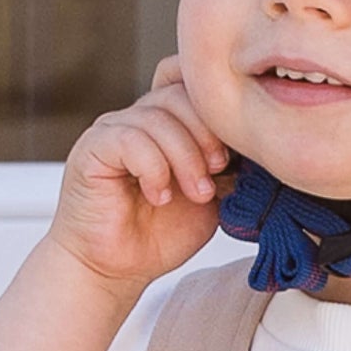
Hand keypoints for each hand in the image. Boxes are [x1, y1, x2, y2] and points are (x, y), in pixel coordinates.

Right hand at [47, 56, 230, 299]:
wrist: (116, 269)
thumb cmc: (159, 233)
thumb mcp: (211, 193)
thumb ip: (229, 164)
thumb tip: (258, 144)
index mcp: (168, 122)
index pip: (190, 81)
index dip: (216, 106)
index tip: (236, 149)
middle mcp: (138, 118)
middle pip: (180, 94)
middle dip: (208, 133)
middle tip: (218, 171)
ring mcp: (113, 129)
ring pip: (157, 116)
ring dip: (186, 157)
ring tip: (196, 192)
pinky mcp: (92, 148)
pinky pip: (129, 139)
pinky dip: (154, 168)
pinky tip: (160, 196)